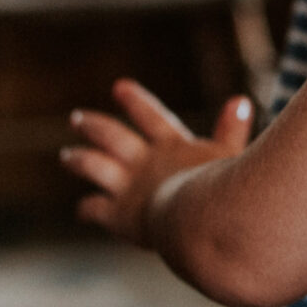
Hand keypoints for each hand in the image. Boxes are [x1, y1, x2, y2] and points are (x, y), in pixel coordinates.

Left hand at [62, 78, 251, 247]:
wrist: (196, 220)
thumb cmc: (222, 190)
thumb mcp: (230, 156)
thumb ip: (232, 130)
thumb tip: (239, 100)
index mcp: (170, 145)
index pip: (150, 116)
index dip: (135, 101)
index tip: (119, 87)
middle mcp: (143, 161)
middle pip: (111, 136)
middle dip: (93, 125)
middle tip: (76, 118)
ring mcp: (127, 186)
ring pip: (92, 165)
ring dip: (78, 159)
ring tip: (67, 156)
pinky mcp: (118, 215)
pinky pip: (95, 208)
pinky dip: (87, 208)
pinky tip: (81, 210)